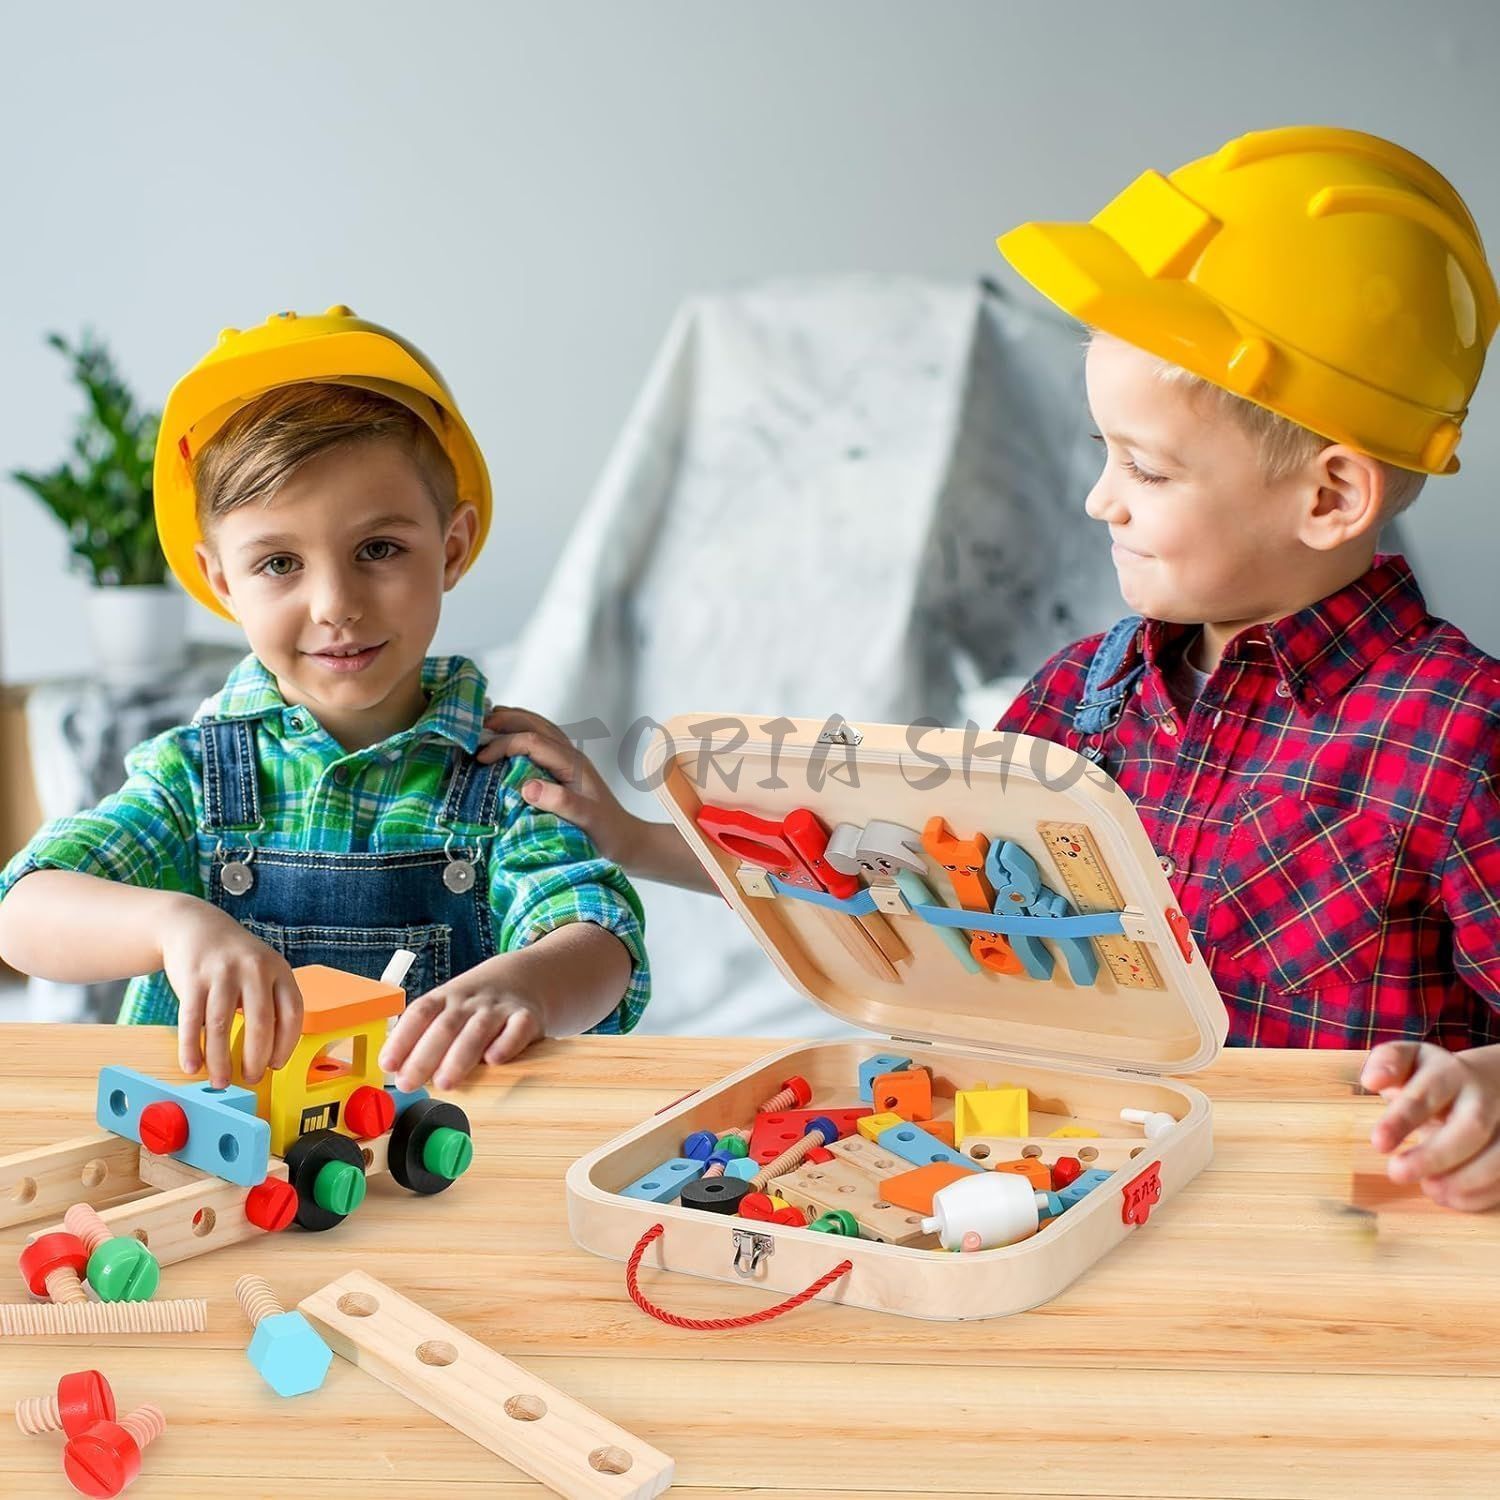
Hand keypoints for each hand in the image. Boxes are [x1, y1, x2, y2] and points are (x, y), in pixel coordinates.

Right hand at [157, 898, 302, 1088]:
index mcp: (279, 969)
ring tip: (219, 1081)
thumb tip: (269, 1053)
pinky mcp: (192, 979)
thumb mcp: (262, 969)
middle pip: (261, 1022)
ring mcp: (222, 973)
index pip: (292, 1013)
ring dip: (220, 1060)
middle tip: (250, 1079)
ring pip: (222, 1025)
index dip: (286, 1044)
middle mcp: (254, 969)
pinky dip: (191, 1048)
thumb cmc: (234, 959)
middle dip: (256, 1058)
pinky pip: (192, 1020)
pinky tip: (192, 1066)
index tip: (277, 1065)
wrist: (195, 926)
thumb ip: (269, 1001)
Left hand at [379, 953, 546, 1091]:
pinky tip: (494, 1060)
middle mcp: (470, 1001)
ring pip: (477, 1030)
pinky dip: (506, 1044)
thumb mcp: (449, 1008)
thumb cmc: (477, 1005)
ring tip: (444, 1083)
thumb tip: (398, 1074)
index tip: (387, 1065)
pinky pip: (517, 1029)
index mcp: (445, 997)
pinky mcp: (527, 1018)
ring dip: (458, 1057)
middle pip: (445, 1025)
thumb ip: (426, 1037)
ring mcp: (499, 1008)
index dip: (401, 1039)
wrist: (526, 976)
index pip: (419, 1013)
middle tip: (409, 1083)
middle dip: (424, 1056)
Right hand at [476, 707, 642, 866]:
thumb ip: (561, 802)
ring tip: (487, 723)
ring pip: (539, 728)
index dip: (504, 744)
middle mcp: (571, 756)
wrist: (628, 841)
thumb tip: (526, 786)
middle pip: (535, 724)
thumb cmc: (608, 833)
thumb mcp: (586, 820)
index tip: (480, 759)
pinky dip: (522, 733)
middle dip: (506, 721)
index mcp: (572, 764)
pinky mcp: (566, 771)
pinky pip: (541, 741)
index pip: (532, 741)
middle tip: (476, 726)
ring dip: (513, 722)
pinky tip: (509, 741)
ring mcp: (569, 761)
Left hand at [1361, 1040, 1499, 1211]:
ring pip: (1498, 1155)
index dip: (1402, 1119)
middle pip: (1471, 1126)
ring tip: (1429, 1189)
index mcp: (1449, 1072)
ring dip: (1463, 1180)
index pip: (1427, 1093)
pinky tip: (1451, 1198)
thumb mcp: (1407, 1062)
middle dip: (1435, 1156)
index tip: (1378, 1144)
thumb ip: (1386, 1064)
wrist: (1480, 1085)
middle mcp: (1485, 1096)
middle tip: (1397, 1173)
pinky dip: (1480, 1194)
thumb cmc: (1430, 1078)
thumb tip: (1372, 1080)